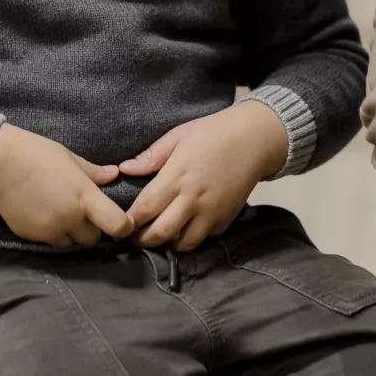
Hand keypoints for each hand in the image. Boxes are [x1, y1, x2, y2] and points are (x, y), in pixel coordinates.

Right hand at [0, 123, 133, 248]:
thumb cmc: (37, 153)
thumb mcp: (70, 157)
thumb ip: (94, 172)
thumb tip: (114, 174)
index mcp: (84, 197)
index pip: (116, 225)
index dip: (124, 227)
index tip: (123, 223)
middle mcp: (69, 218)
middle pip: (92, 239)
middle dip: (92, 228)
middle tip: (84, 212)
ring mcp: (49, 230)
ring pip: (70, 244)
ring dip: (71, 233)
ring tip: (61, 212)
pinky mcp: (31, 236)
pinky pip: (49, 241)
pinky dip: (51, 232)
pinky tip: (43, 213)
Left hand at [119, 101, 288, 251]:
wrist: (255, 139)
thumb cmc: (215, 132)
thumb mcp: (179, 135)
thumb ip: (151, 155)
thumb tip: (125, 169)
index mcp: (177, 175)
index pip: (145, 208)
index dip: (129, 220)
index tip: (120, 222)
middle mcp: (193, 198)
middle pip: (161, 232)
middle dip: (143, 240)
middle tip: (133, 237)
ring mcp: (212, 211)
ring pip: (184, 243)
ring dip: (168, 242)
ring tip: (159, 234)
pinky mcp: (226, 218)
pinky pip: (205, 238)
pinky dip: (192, 237)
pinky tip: (185, 227)